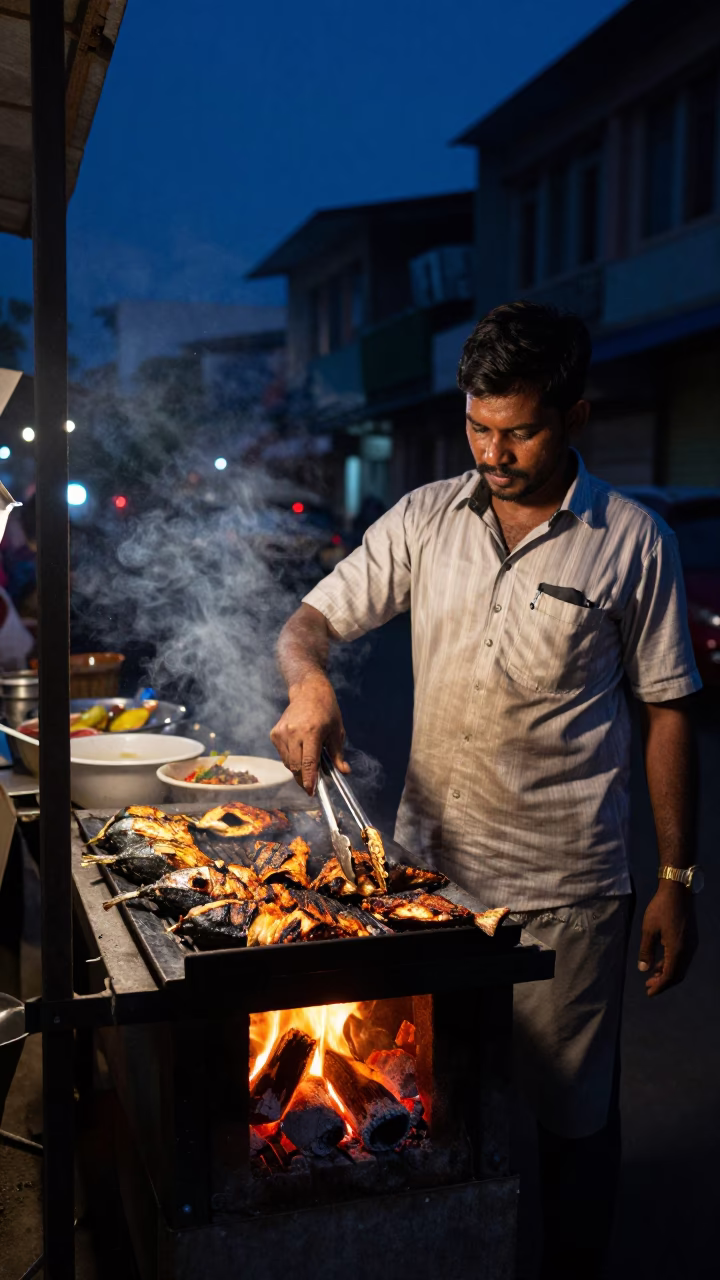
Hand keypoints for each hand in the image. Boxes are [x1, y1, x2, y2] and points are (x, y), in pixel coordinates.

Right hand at [269, 673, 349, 794]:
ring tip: (308, 766)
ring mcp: (282, 733)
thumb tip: (344, 772)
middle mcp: (293, 733)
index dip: (309, 780)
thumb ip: (338, 754)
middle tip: (312, 785)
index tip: (311, 792)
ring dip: (297, 769)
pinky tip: (299, 752)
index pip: (308, 762)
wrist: (308, 691)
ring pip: (288, 763)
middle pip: (295, 766)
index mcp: (311, 732)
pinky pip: (282, 755)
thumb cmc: (326, 710)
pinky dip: (291, 759)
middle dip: (303, 779)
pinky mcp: (275, 734)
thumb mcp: (337, 731)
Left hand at [637, 880, 696, 996]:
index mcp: (677, 949)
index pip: (670, 976)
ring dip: (667, 973)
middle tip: (649, 986)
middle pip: (677, 974)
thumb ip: (646, 950)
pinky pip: (683, 958)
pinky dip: (672, 964)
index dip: (659, 986)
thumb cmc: (661, 908)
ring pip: (681, 966)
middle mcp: (688, 950)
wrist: (678, 890)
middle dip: (663, 982)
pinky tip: (660, 962)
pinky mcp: (691, 938)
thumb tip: (643, 969)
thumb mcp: (649, 929)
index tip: (649, 992)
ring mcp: (691, 944)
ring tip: (652, 976)